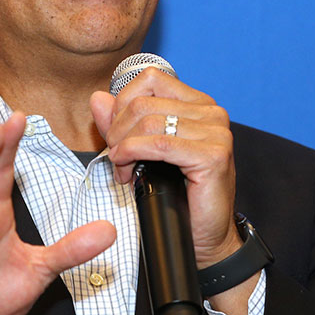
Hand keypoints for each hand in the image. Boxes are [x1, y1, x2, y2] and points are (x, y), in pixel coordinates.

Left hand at [89, 69, 239, 269]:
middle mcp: (212, 112)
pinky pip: (158, 144)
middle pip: (143, 102)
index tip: (115, 134)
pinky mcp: (214, 155)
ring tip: (122, 168)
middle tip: (115, 158)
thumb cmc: (177, 195)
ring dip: (123, 146)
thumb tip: (98, 98)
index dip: (122, 103)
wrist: (204, 236)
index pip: (150, 78)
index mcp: (197, 103)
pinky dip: (132, 154)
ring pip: (147, 121)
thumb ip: (120, 122)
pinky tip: (127, 171)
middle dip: (117, 130)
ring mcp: (216, 132)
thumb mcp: (141, 151)